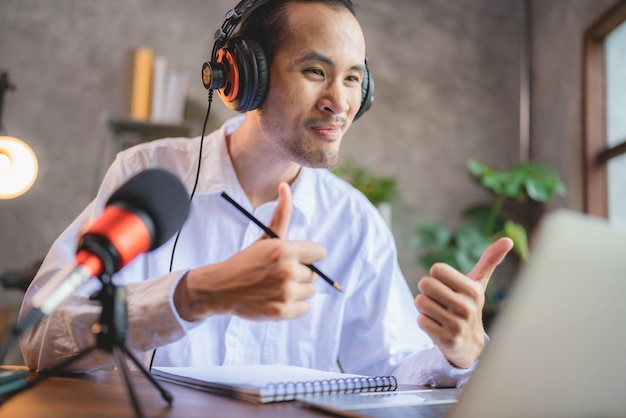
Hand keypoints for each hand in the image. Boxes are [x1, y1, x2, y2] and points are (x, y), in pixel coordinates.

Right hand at [174, 183, 325, 321]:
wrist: (221, 288)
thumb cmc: (247, 260)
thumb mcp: (266, 237)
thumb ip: (282, 213)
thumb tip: (285, 185)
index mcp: (285, 249)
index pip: (319, 253)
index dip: (307, 256)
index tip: (293, 259)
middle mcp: (287, 270)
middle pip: (314, 274)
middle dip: (300, 274)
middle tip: (279, 274)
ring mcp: (285, 292)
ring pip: (310, 292)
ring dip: (297, 291)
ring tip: (277, 287)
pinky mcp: (282, 311)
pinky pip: (304, 309)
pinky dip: (294, 307)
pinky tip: (276, 299)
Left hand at [415, 237, 512, 367]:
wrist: (470, 344)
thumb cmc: (469, 305)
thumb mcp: (479, 284)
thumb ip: (489, 260)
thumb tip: (508, 240)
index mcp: (473, 289)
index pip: (436, 269)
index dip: (436, 277)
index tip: (448, 287)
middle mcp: (466, 307)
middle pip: (425, 284)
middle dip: (428, 292)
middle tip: (441, 301)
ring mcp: (456, 325)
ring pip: (420, 302)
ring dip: (425, 308)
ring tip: (440, 314)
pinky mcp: (446, 340)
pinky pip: (420, 320)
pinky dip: (425, 322)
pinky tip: (438, 326)